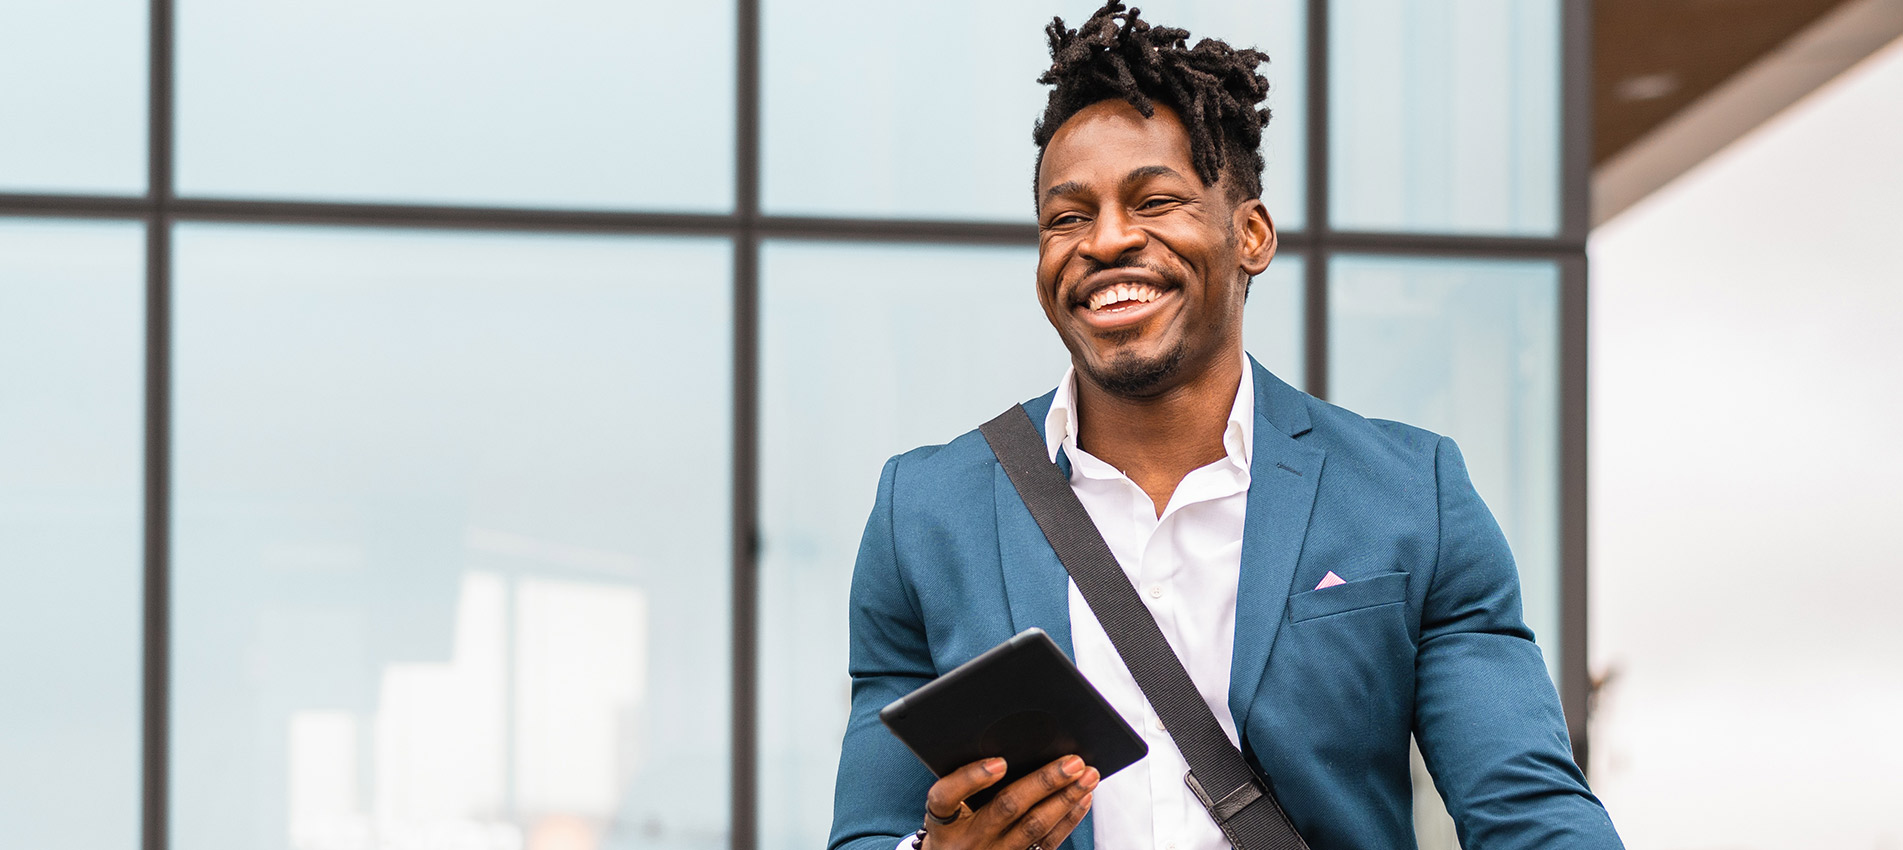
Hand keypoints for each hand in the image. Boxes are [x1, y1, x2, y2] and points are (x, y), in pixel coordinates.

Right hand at [921, 756, 1098, 849]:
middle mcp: (967, 841)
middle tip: (1071, 762)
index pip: (947, 797)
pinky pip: (1047, 844)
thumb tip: (1008, 746)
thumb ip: (966, 780)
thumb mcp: (948, 806)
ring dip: (1065, 799)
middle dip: (1043, 782)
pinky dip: (1068, 819)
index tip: (999, 762)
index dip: (972, 778)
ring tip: (1086, 775)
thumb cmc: (954, 825)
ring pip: (1033, 827)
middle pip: (1005, 808)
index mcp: (942, 821)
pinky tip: (1081, 799)